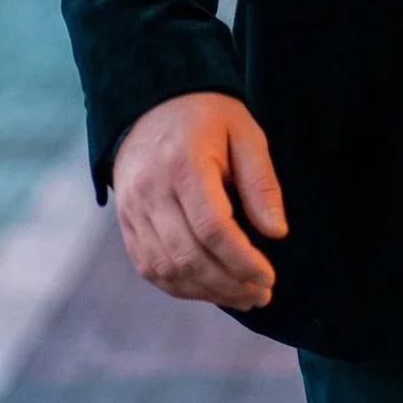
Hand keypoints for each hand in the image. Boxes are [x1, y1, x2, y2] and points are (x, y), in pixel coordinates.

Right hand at [110, 91, 286, 309]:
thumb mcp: (245, 134)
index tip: (268, 277)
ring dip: (207, 292)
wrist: (151, 105)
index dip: (242, 260)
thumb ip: (261, 183)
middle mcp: (151, 190)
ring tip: (243, 297)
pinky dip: (180, 287)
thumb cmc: (208, 119)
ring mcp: (133, 209)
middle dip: (229, 283)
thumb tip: (276, 233)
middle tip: (261, 294)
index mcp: (184, 163)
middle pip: (188, 255)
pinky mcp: (126, 222)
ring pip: (166, 268)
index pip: (212, 228)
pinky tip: (210, 289)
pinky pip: (149, 267)